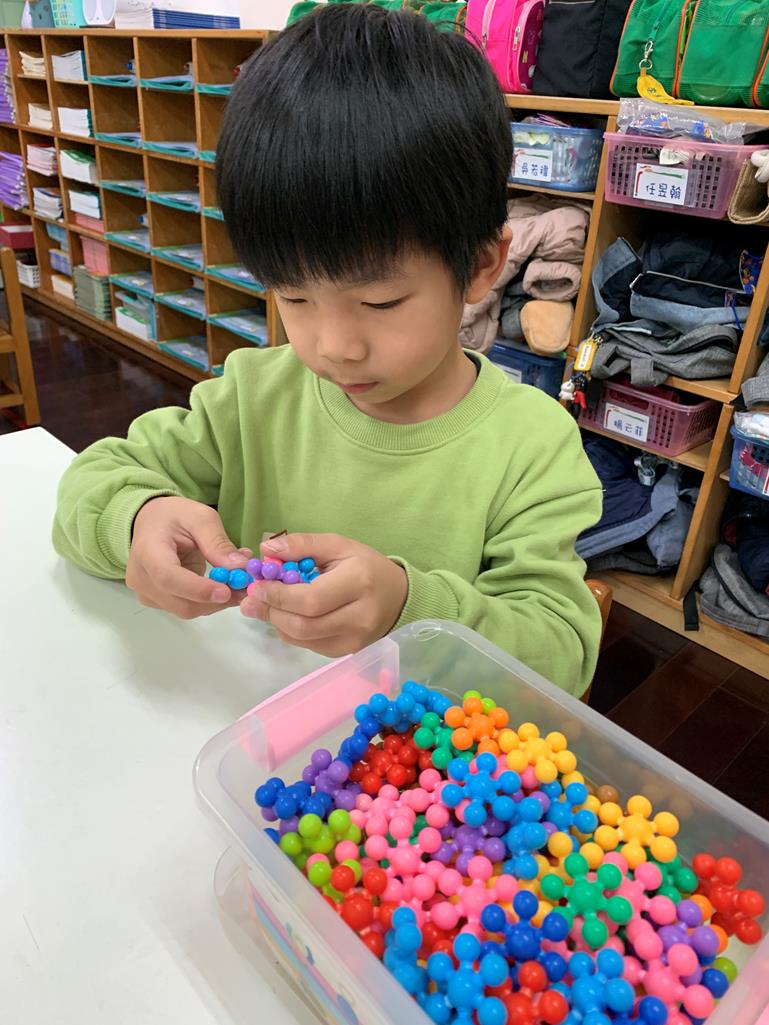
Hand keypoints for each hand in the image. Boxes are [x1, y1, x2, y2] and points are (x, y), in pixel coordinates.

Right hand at [127, 496, 250, 618]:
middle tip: (247, 587)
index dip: (198, 589)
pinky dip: (209, 601)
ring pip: (187, 609)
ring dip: (216, 602)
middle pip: (181, 602)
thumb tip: (239, 567)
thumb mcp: (200, 517)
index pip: (169, 578)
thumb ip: (218, 542)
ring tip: (238, 582)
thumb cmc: (174, 517)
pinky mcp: (157, 601)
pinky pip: (187, 607)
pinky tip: (222, 585)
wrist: (151, 523)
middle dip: (217, 600)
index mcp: (147, 552)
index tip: (227, 591)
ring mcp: (147, 593)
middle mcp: (141, 578)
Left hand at [240, 532, 407, 656]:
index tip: (255, 585)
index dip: (277, 596)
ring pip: (302, 639)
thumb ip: (303, 545)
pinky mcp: (346, 652)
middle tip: (251, 599)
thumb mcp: (339, 545)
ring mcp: (354, 640)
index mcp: (358, 583)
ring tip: (265, 605)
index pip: (309, 599)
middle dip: (271, 612)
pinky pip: (309, 645)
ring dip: (277, 622)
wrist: (398, 597)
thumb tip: (266, 549)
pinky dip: (291, 631)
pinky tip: (287, 615)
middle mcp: (358, 617)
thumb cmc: (366, 566)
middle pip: (303, 625)